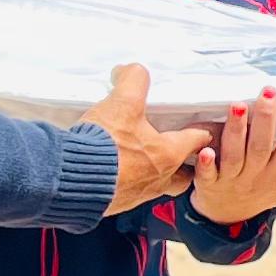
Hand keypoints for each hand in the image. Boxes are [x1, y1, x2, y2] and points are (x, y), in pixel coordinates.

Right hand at [87, 62, 210, 214]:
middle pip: (184, 177)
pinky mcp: (116, 205)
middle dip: (185, 166)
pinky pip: (132, 194)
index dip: (202, 132)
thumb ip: (132, 80)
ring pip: (158, 187)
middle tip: (179, 153)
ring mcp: (138, 195)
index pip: (197, 141)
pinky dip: (130, 183)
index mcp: (168, 154)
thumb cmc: (105, 145)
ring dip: (156, 175)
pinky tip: (118, 171)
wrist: (72, 180)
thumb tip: (129, 70)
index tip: (204, 128)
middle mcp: (158, 179)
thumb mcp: (122, 103)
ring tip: (144, 160)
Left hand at [186, 93, 275, 223]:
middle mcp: (256, 177)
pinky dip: (206, 163)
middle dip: (266, 121)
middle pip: (262, 149)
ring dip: (236, 132)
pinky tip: (205, 148)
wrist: (224, 217)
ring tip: (239, 105)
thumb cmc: (262, 193)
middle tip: (269, 93)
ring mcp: (231, 180)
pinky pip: (207, 174)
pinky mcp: (208, 183)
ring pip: (234, 156)